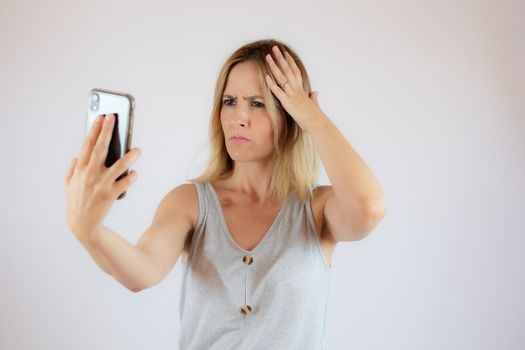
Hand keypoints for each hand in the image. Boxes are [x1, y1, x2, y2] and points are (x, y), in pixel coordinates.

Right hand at [63, 114, 140, 239]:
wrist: (82, 225)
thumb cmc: (77, 202)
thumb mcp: (68, 185)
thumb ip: (71, 170)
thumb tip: (77, 157)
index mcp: (80, 169)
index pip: (87, 144)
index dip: (94, 129)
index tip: (101, 116)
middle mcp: (89, 174)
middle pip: (100, 148)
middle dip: (107, 131)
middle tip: (114, 118)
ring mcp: (100, 185)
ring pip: (117, 166)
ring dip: (129, 157)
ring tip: (138, 150)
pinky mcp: (109, 195)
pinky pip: (124, 184)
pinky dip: (131, 178)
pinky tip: (135, 174)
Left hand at [264, 45, 324, 132]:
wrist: (316, 122)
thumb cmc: (315, 116)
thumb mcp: (314, 104)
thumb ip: (313, 97)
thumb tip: (315, 93)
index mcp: (302, 89)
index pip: (295, 71)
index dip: (290, 62)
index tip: (285, 53)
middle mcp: (296, 89)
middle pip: (287, 69)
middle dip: (280, 58)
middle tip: (274, 48)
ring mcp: (292, 94)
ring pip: (281, 77)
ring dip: (274, 66)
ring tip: (267, 56)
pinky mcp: (287, 102)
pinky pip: (278, 91)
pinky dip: (271, 83)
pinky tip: (266, 76)